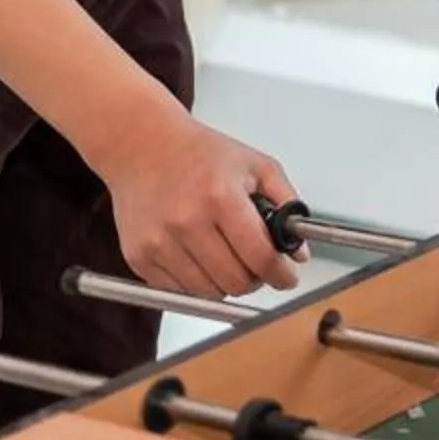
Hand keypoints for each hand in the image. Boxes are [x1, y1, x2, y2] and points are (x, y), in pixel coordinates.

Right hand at [90, 104, 308, 300]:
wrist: (143, 146)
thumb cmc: (200, 153)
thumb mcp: (257, 165)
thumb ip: (286, 204)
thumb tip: (299, 251)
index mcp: (221, 197)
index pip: (260, 257)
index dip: (281, 274)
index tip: (287, 277)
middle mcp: (188, 222)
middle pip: (235, 281)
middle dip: (256, 279)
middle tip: (258, 265)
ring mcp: (160, 242)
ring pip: (208, 293)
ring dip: (226, 284)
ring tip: (229, 258)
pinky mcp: (139, 257)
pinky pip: (178, 292)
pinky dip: (197, 283)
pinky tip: (201, 258)